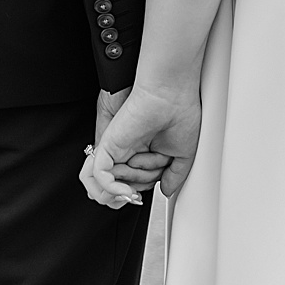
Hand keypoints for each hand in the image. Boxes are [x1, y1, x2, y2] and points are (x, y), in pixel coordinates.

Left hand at [81, 86, 201, 206]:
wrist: (172, 93)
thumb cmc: (181, 113)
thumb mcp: (184, 154)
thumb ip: (174, 175)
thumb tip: (166, 191)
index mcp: (147, 148)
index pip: (139, 180)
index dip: (145, 187)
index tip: (157, 180)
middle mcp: (130, 147)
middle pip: (126, 183)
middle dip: (139, 186)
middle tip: (154, 170)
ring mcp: (119, 146)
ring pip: (113, 182)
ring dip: (128, 187)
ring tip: (142, 164)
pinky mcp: (109, 144)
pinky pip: (100, 175)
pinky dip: (111, 188)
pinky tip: (125, 189)